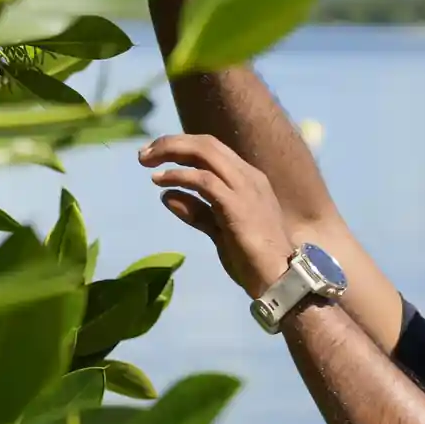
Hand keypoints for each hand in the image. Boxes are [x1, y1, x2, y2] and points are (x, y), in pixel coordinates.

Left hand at [139, 134, 295, 297]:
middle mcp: (249, 177)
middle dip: (172, 142)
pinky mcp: (237, 204)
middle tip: (143, 154)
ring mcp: (245, 188)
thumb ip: (197, 212)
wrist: (280, 280)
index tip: (155, 155)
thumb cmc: (253, 260)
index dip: (182, 147)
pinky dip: (179, 176)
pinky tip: (160, 181)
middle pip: (206, 143)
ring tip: (146, 162)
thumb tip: (166, 196)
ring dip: (172, 151)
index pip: (212, 149)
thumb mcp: (220, 231)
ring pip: (205, 152)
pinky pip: (204, 180)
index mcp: (248, 180)